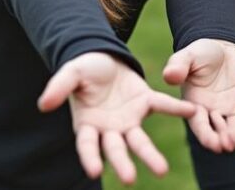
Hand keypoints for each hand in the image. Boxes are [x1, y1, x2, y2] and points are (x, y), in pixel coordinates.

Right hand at [38, 51, 195, 182]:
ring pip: (139, 140)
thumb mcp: (70, 74)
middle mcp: (108, 128)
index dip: (90, 158)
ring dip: (150, 155)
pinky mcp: (145, 102)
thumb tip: (43, 104)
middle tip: (130, 179)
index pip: (86, 145)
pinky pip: (162, 106)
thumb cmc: (83, 71)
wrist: (102, 56)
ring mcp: (128, 118)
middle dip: (122, 163)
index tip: (95, 172)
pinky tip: (191, 111)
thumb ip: (59, 87)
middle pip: (115, 149)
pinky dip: (176, 108)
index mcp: (87, 124)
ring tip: (162, 171)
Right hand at [162, 38, 234, 161]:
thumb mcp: (185, 57)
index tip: (215, 145)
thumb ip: (178, 66)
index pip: (200, 124)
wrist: (217, 44)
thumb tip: (170, 76)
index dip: (207, 134)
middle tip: (230, 148)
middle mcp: (213, 111)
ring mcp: (232, 106)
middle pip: (219, 130)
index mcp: (194, 106)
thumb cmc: (197, 54)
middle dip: (224, 140)